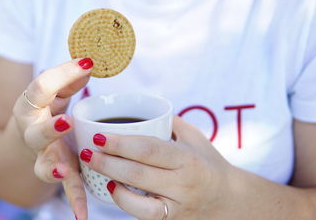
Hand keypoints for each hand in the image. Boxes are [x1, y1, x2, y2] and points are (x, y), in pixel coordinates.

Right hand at [11, 58, 93, 218]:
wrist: (22, 141)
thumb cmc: (43, 110)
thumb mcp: (52, 92)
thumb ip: (67, 80)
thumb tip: (88, 66)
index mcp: (28, 106)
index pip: (40, 88)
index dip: (62, 74)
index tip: (87, 63)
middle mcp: (30, 133)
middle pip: (36, 132)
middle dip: (49, 129)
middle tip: (64, 122)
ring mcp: (42, 156)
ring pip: (44, 165)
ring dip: (52, 169)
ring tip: (61, 172)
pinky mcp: (56, 172)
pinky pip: (66, 189)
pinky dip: (75, 202)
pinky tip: (83, 216)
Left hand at [80, 116, 233, 219]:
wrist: (229, 201)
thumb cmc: (208, 164)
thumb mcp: (195, 138)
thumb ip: (170, 121)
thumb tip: (140, 105)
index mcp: (188, 159)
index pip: (149, 149)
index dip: (121, 143)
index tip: (99, 135)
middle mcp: (183, 184)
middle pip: (138, 172)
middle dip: (107, 161)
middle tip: (86, 151)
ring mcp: (176, 205)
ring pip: (138, 197)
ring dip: (112, 181)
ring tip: (93, 166)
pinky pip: (143, 214)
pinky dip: (124, 202)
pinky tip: (112, 188)